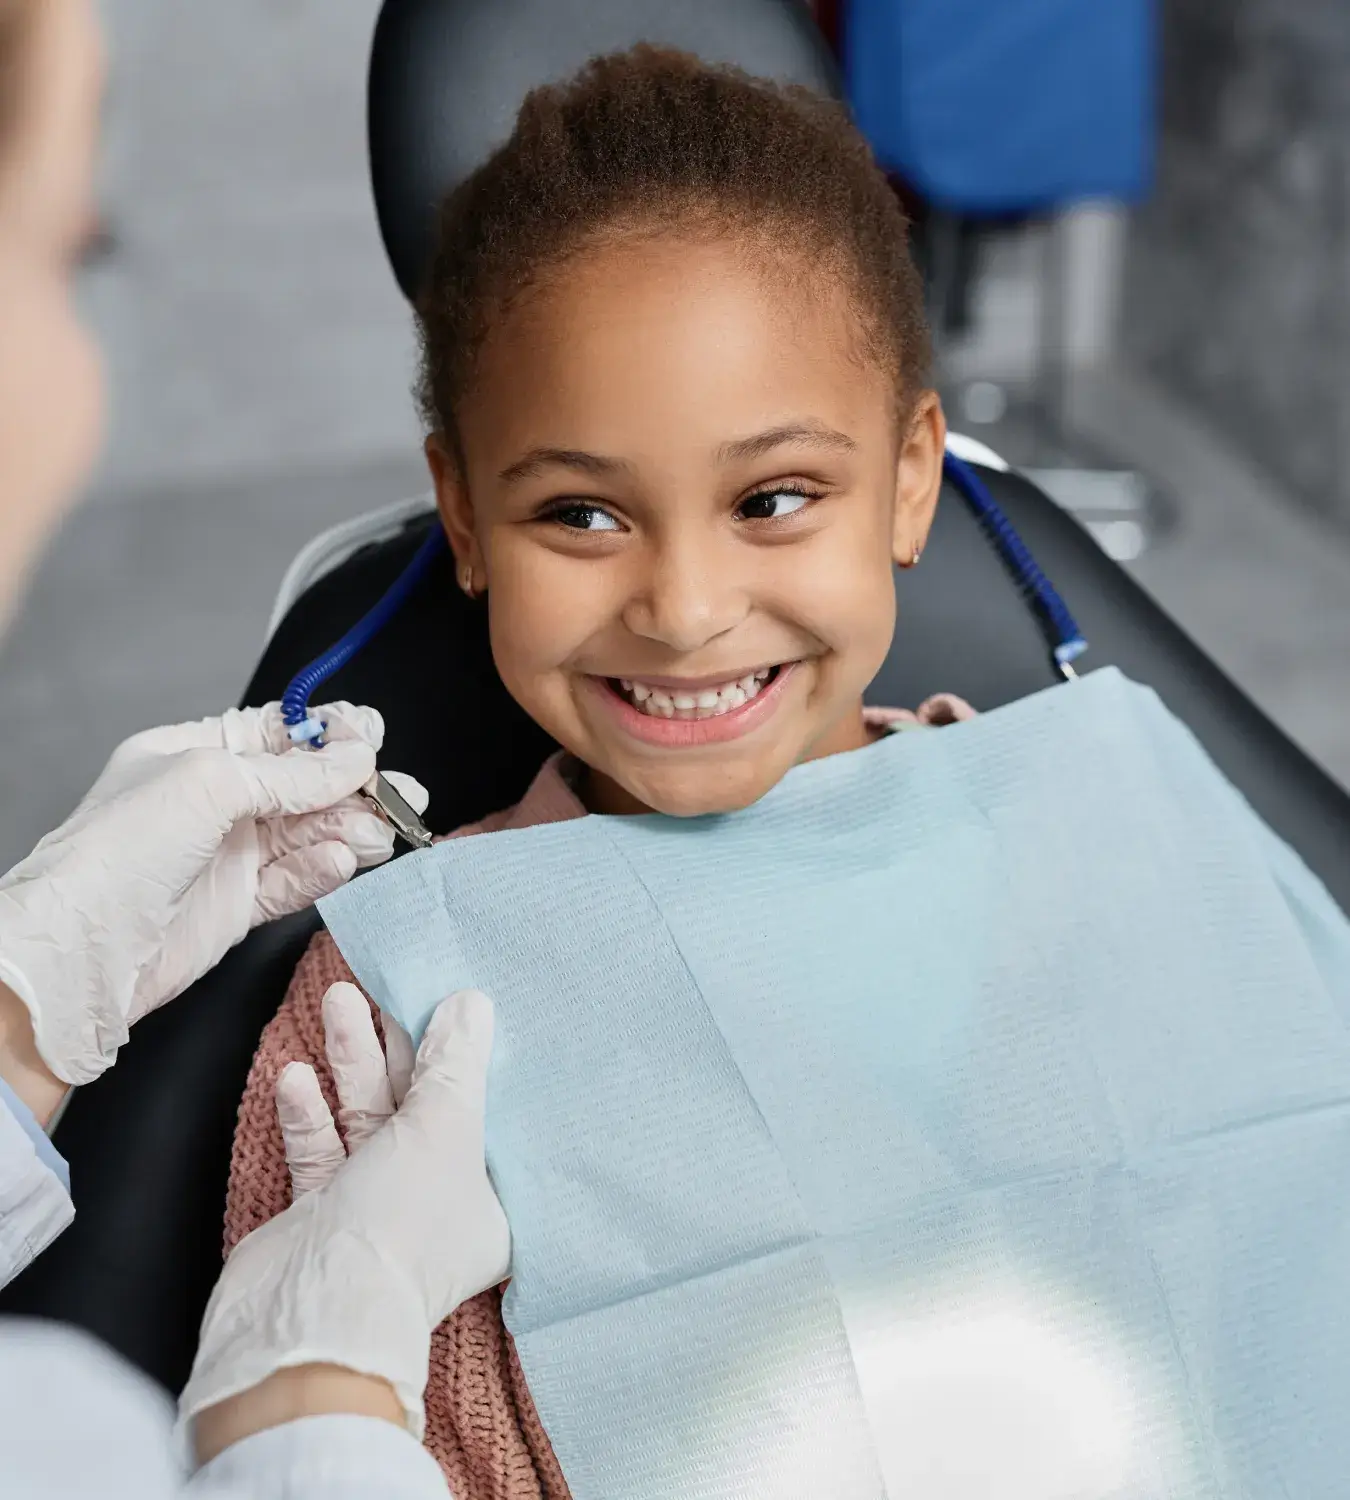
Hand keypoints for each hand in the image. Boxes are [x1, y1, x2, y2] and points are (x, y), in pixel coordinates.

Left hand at [0, 702, 427, 1093]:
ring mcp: (226, 854)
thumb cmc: (115, 855)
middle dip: (354, 787)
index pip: (277, 734)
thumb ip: (292, 772)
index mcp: (192, 754)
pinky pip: (296, 880)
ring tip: (379, 835)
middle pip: (303, 785)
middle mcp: (211, 802)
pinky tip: (341, 863)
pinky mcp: (238, 904)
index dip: (328, 736)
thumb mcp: (210, 783)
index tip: (371, 739)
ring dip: (349, 830)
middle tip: (399, 793)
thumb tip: (353, 759)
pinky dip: (324, 871)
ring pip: (309, 833)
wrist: (84, 952)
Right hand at [180, 987, 509, 1449]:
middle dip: (402, 1046)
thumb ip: (455, 1062)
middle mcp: (439, 1205)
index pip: (491, 1115)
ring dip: (353, 1061)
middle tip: (385, 984)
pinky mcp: (323, 1214)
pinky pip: (322, 1149)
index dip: (475, 1059)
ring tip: (340, 999)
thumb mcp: (446, 1127)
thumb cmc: (402, 1221)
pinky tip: (296, 1074)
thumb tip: (472, 1004)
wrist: (309, 1312)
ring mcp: (377, 1209)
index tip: (461, 1003)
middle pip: (424, 1108)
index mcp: (493, 1200)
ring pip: (369, 1118)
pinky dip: (311, 1111)